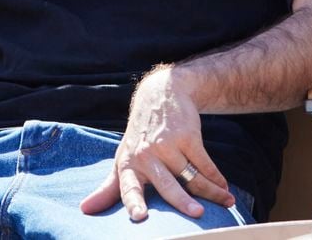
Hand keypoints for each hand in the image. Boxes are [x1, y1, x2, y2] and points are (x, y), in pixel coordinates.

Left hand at [80, 66, 234, 220]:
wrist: (160, 94)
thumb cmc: (140, 134)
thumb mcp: (123, 156)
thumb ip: (109, 188)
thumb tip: (84, 210)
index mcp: (129, 165)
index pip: (128, 187)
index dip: (133, 201)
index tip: (140, 217)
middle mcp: (147, 155)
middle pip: (167, 184)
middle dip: (182, 201)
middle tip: (196, 215)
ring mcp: (168, 144)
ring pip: (192, 176)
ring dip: (211, 191)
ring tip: (226, 202)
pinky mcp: (187, 136)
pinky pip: (204, 162)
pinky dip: (216, 176)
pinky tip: (224, 186)